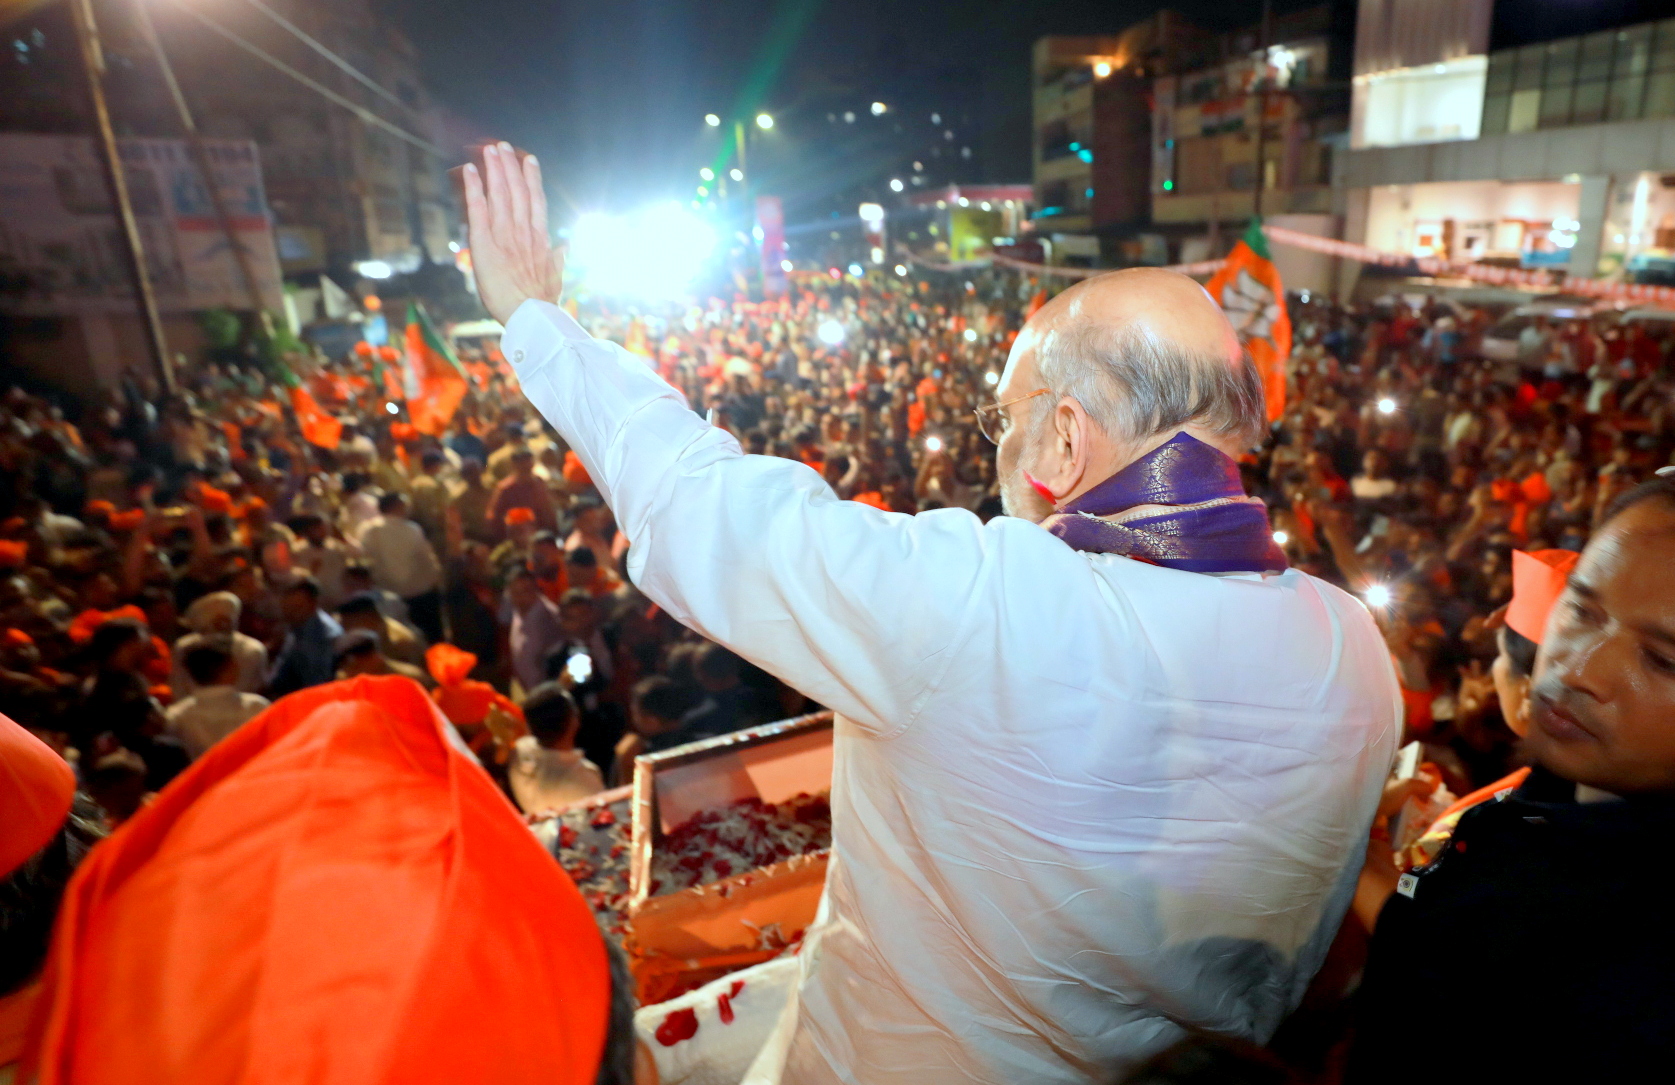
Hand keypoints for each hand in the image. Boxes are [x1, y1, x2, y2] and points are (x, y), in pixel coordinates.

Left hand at [461, 143, 563, 324]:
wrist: (530, 316)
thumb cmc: (543, 302)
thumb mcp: (556, 277)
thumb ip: (558, 258)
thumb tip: (566, 245)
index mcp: (540, 239)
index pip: (536, 201)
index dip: (532, 179)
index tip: (529, 160)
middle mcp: (523, 231)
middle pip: (517, 191)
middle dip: (510, 166)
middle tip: (503, 145)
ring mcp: (504, 235)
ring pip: (500, 194)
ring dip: (494, 169)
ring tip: (490, 149)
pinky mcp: (484, 243)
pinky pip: (477, 209)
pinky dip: (474, 188)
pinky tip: (471, 170)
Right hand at [1456, 660, 1496, 720]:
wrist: (1468, 703)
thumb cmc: (1472, 706)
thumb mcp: (1471, 707)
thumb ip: (1472, 705)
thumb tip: (1472, 703)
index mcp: (1485, 691)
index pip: (1491, 687)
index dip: (1494, 686)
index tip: (1497, 684)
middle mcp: (1481, 683)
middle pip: (1486, 677)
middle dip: (1488, 672)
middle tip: (1492, 666)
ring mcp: (1474, 681)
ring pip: (1475, 672)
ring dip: (1475, 667)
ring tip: (1474, 661)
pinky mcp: (1466, 679)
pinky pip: (1464, 674)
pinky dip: (1462, 671)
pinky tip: (1459, 667)